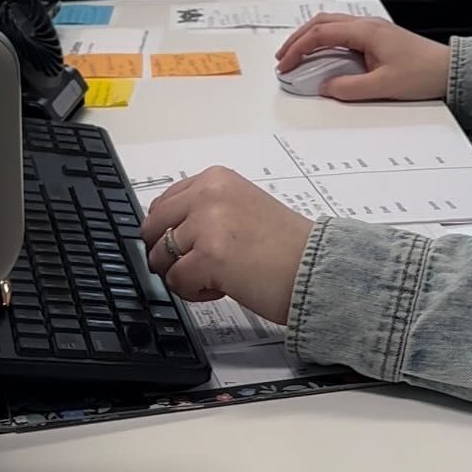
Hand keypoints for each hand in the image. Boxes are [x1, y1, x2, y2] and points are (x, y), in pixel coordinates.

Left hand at [142, 166, 311, 322]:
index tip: (183, 246)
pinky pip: (176, 281)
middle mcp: (209, 194)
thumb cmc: (288, 246)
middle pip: (154, 228)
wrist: (317, 268)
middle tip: (195, 267)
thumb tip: (166, 229)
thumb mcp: (243, 207)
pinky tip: (222, 287)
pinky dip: (194, 292)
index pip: (164, 203)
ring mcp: (207, 223)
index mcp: (217, 179)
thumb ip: (207, 209)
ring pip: (162, 257)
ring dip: (184, 274)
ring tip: (217, 276)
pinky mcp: (208, 256)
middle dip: (168, 254)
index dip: (168, 231)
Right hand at [276, 13, 449, 102]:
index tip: (286, 64)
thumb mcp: (383, 86)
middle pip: (321, 23)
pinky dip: (325, 41)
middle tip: (283, 57)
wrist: (449, 70)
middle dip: (298, 39)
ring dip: (310, 37)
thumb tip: (325, 87)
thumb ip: (349, 88)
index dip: (298, 49)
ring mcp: (372, 29)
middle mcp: (367, 25)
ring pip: (331, 25)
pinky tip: (321, 54)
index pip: (320, 34)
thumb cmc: (423, 72)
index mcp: (365, 31)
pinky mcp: (377, 38)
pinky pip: (343, 33)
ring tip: (296, 54)